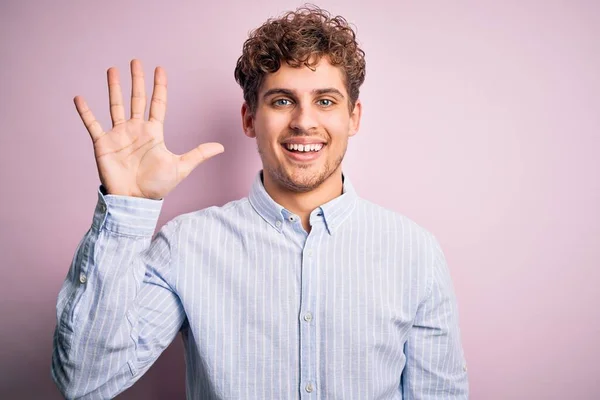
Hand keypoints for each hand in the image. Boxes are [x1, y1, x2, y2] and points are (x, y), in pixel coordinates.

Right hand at [74, 59, 223, 198]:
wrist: (134, 200)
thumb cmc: (157, 186)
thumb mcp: (181, 167)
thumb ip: (199, 154)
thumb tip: (221, 147)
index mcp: (153, 132)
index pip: (157, 104)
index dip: (159, 87)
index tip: (159, 69)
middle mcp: (136, 129)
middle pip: (136, 99)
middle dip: (137, 80)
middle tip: (136, 61)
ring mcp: (118, 135)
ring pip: (115, 105)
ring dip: (114, 88)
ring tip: (112, 70)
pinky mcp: (103, 143)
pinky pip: (92, 124)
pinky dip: (85, 112)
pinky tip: (80, 98)